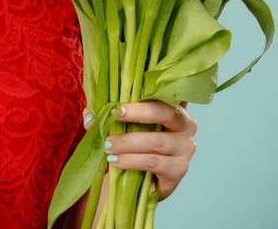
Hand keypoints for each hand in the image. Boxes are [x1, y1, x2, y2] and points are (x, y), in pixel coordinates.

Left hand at [83, 101, 197, 200]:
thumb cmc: (137, 146)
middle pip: (165, 113)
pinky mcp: (180, 170)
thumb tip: (90, 114)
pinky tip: (116, 161)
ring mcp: (186, 149)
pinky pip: (154, 162)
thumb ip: (110, 116)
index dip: (143, 94)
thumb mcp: (126, 127)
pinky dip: (132, 161)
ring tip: (107, 146)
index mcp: (176, 107)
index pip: (164, 94)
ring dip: (128, 143)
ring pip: (156, 142)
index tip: (118, 102)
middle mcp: (187, 125)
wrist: (145, 182)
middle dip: (136, 114)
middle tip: (112, 116)